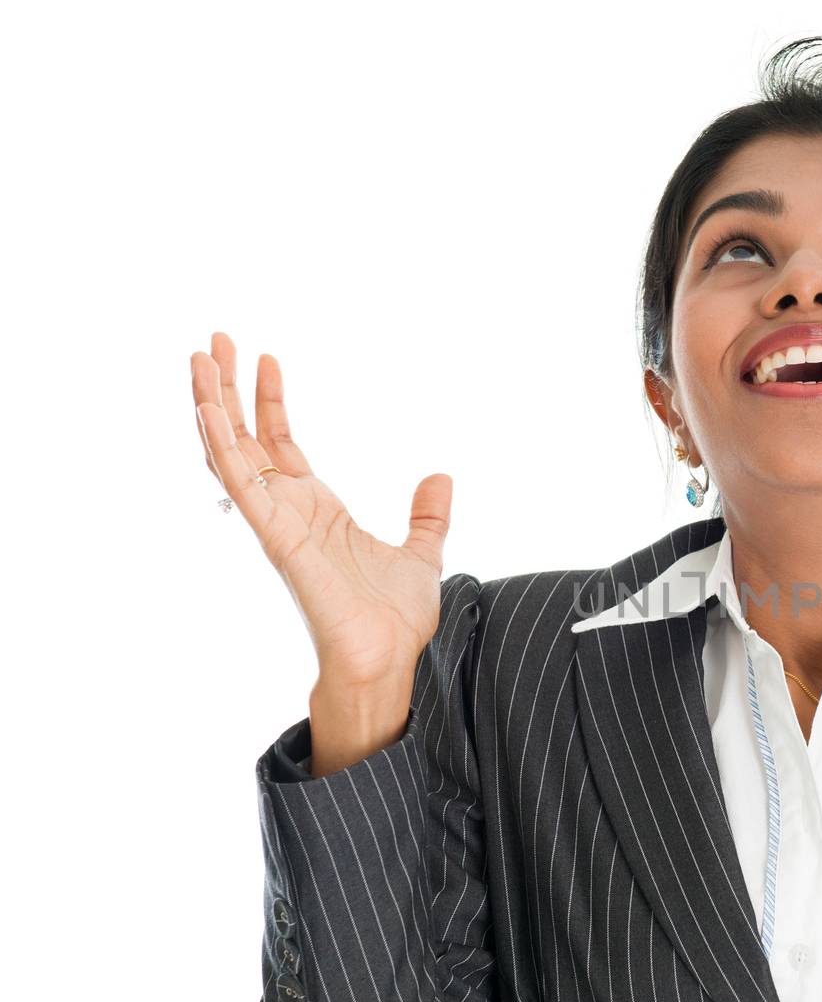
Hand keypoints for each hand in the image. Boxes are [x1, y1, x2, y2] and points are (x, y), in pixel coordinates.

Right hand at [190, 330, 453, 684]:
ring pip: (231, 454)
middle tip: (213, 340)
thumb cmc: (394, 621)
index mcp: (316, 512)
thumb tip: (442, 476)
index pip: (281, 444)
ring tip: (200, 357)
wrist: (387, 660)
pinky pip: (240, 486)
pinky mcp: (277, 538)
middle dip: (229, 390)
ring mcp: (278, 523)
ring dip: (212, 406)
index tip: (267, 358)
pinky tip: (208, 410)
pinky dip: (222, 447)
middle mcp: (289, 512)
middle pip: (245, 439)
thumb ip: (428, 517)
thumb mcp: (422, 554)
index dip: (270, 402)